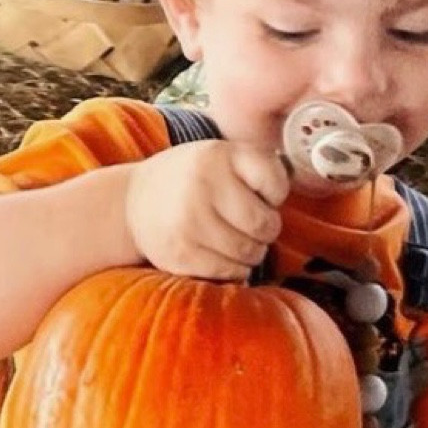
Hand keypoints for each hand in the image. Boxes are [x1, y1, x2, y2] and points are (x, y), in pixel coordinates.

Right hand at [124, 138, 286, 280]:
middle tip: (254, 225)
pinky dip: (235, 270)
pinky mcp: (180, 254)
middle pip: (265, 225)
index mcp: (219, 155)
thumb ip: (255, 164)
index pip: (275, 183)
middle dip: (266, 229)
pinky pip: (229, 272)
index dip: (276, 194)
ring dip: (252, 252)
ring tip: (237, 240)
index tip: (264, 194)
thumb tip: (295, 186)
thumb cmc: (189, 179)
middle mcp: (203, 185)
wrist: (132, 203)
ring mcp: (189, 222)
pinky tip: (223, 256)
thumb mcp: (219, 155)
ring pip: (250, 253)